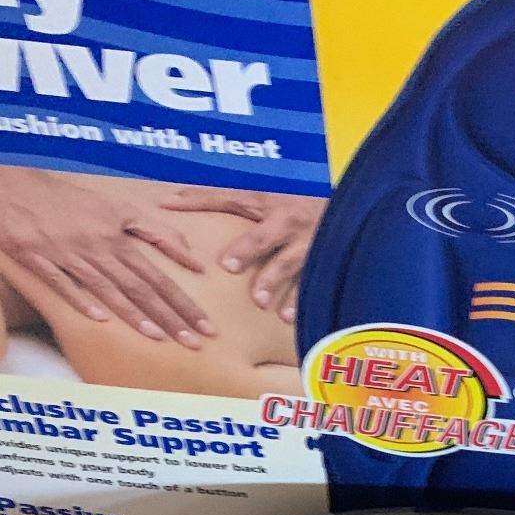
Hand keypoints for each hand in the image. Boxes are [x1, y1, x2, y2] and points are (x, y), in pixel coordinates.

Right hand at [0, 164, 210, 344]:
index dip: (184, 303)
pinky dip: (80, 299)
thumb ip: (154, 231)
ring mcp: (67, 252)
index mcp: (117, 236)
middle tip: (195, 343)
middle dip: (171, 316)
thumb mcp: (115, 207)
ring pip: (107, 287)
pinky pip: (61, 281)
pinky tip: (98, 319)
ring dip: (134, 314)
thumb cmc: (66, 199)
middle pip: (141, 286)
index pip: (159, 277)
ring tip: (159, 338)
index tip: (206, 327)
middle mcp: (98, 245)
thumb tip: (192, 257)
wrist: (9, 180)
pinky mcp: (35, 257)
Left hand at [161, 189, 323, 322]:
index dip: (198, 200)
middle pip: (264, 236)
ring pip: (290, 262)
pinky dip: (301, 300)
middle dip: (247, 250)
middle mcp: (288, 220)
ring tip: (259, 301)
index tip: (168, 204)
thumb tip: (171, 200)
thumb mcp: (262, 197)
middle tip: (228, 266)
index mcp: (267, 202)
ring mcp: (308, 243)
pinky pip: (311, 283)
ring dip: (273, 281)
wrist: (346, 212)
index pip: (228, 198)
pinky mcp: (322, 263)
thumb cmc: (294, 206)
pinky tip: (287, 316)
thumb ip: (222, 201)